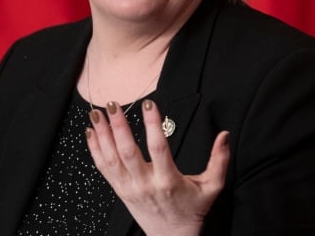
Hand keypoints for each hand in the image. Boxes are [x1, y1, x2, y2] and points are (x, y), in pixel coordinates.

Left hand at [86, 100, 229, 235]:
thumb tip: (224, 135)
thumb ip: (219, 160)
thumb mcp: (211, 187)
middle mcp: (145, 184)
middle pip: (128, 152)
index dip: (152, 125)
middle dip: (118, 126)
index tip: (148, 104)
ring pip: (111, 158)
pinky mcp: (120, 191)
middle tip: (113, 104)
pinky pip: (103, 168)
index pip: (158, 148)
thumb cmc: (192, 211)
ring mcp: (130, 188)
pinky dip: (95, 150)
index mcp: (168, 181)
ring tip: (96, 112)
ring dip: (102, 134)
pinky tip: (90, 133)